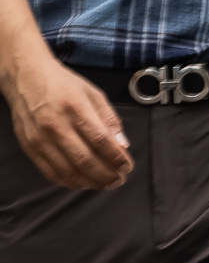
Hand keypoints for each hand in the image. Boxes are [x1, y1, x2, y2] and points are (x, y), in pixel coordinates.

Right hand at [3, 54, 129, 189]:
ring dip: (90, 182)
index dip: (117, 158)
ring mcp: (40, 138)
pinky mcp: (30, 147)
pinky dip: (69, 182)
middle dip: (106, 175)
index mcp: (75, 107)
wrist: (26, 78)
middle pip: (84, 160)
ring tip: (105, 183)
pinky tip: (83, 182)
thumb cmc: (64, 85)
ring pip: (68, 171)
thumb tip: (123, 145)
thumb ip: (110, 120)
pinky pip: (51, 172)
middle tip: (119, 179)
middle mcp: (55, 125)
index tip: (127, 166)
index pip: (100, 141)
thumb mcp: (94, 94)